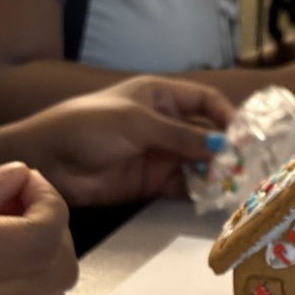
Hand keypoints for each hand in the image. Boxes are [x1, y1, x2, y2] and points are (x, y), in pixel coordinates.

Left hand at [0, 76, 235, 206]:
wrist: (50, 160)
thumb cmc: (88, 126)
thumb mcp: (137, 123)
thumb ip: (180, 136)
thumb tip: (221, 146)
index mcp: (160, 96)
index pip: (205, 101)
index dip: (226, 115)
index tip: (242, 136)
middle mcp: (165, 124)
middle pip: (207, 134)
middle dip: (226, 149)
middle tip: (244, 167)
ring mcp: (160, 155)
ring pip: (200, 163)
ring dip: (216, 173)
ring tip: (231, 186)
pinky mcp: (152, 183)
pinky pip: (184, 186)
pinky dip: (199, 192)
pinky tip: (212, 198)